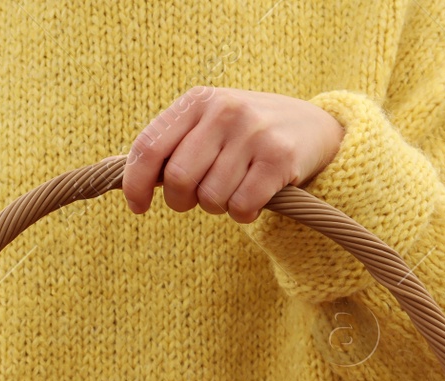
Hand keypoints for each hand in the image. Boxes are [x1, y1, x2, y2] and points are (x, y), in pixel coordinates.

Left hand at [122, 88, 344, 223]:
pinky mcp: (279, 159)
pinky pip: (241, 207)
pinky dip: (242, 214)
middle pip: (178, 180)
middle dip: (182, 202)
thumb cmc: (247, 134)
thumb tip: (130, 183)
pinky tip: (253, 200)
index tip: (138, 207)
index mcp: (198, 101)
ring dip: (218, 208)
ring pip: (211, 199)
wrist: (314, 127)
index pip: (149, 146)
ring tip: (233, 191)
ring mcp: (253, 133)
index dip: (135, 183)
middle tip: (197, 200)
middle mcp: (224, 111)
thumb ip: (173, 145)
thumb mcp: (209, 124)